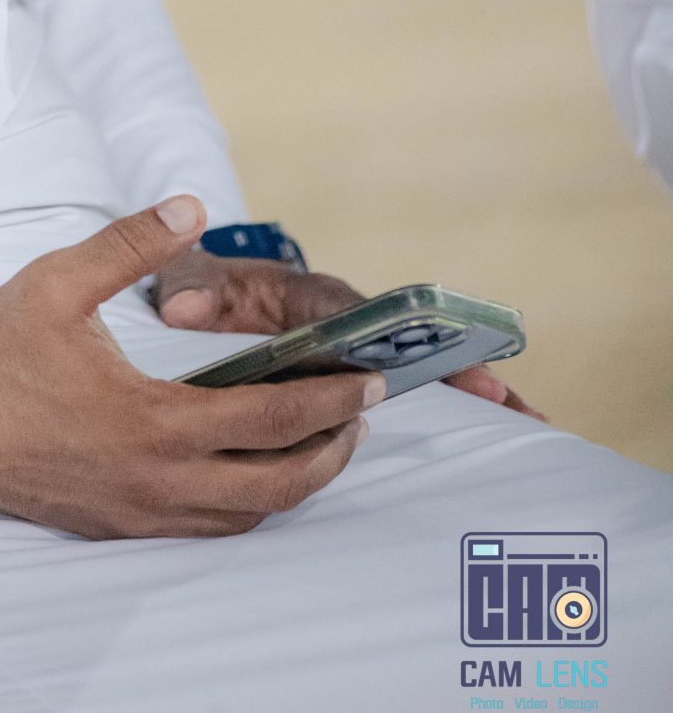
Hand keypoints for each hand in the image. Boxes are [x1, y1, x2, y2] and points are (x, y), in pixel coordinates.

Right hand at [0, 195, 380, 539]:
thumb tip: (190, 207)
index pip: (271, 420)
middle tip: (365, 414)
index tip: (370, 380)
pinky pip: (207, 527)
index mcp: (151, 421)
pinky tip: (252, 470)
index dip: (331, 401)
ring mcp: (138, 512)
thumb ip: (130, 243)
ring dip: (296, 482)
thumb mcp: (56, 280)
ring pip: (247, 516)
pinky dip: (249, 503)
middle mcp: (155, 480)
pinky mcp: (118, 525)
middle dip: (333, 449)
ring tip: (324, 441)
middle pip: (278, 484)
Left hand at [152, 252, 548, 420]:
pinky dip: (451, 399)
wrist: (197, 291)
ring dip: (467, 387)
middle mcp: (337, 317)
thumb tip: (184, 307)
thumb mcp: (188, 286)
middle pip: (403, 341)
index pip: (347, 312)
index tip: (420, 352)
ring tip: (528, 420)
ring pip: (415, 364)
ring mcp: (351, 345)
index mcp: (303, 295)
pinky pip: (406, 383)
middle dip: (453, 364)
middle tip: (508, 398)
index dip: (385, 333)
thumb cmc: (198, 288)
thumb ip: (189, 291)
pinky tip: (499, 427)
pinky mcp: (352, 369)